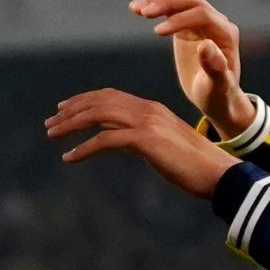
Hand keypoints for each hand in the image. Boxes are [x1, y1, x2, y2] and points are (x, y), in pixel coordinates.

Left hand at [45, 88, 240, 198]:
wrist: (218, 173)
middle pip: (100, 101)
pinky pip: (105, 141)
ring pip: (98, 116)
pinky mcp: (145, 140)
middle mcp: (148, 110)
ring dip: (71, 125)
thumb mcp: (165, 146)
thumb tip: (121, 142)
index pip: (111, 96)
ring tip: (53, 135)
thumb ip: (142, 139)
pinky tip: (70, 158)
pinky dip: (83, 149)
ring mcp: (147, 123)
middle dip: (71, 110)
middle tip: (51, 123)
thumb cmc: (196, 166)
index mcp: (153, 109)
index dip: (85, 100)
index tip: (64, 109)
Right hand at [129, 0, 255, 138]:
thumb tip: (205, 45)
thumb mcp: (218, 86)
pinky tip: (136, 8)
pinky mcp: (188, 26)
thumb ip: (215, 67)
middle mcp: (217, 23)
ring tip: (136, 8)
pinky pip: (171, 11)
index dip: (181, 20)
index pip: (203, 16)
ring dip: (158, 2)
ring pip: (180, 3)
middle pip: (191, 2)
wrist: (216, 98)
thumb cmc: (219, 95)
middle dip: (168, 3)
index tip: (157, 32)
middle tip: (145, 12)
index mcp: (227, 34)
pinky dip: (155, 8)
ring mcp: (202, 23)